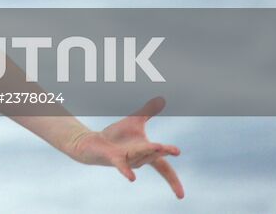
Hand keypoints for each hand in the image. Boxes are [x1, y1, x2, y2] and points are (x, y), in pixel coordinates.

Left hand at [67, 97, 183, 198]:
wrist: (94, 143)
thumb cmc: (116, 135)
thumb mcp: (134, 121)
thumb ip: (147, 111)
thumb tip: (161, 99)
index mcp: (146, 152)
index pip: (163, 165)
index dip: (172, 172)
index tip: (181, 176)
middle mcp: (139, 159)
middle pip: (154, 156)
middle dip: (164, 151)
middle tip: (176, 150)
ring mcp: (126, 160)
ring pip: (140, 156)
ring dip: (149, 152)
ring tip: (159, 146)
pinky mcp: (113, 159)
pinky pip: (121, 166)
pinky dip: (126, 171)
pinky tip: (132, 178)